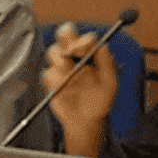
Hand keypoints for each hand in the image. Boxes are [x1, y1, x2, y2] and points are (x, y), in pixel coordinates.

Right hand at [43, 23, 118, 155]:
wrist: (85, 121)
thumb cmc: (99, 101)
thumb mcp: (109, 83)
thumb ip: (107, 63)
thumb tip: (103, 47)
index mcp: (90, 55)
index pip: (85, 38)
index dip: (84, 39)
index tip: (86, 45)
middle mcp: (74, 57)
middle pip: (65, 36)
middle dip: (67, 38)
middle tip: (72, 49)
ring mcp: (61, 68)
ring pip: (54, 52)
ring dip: (63, 62)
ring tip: (72, 75)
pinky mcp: (51, 80)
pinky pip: (48, 73)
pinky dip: (56, 79)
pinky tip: (66, 88)